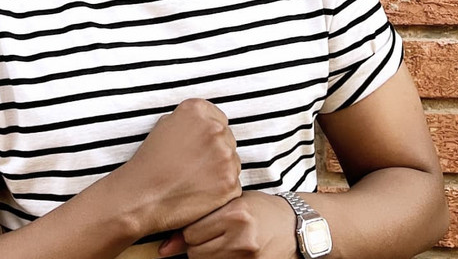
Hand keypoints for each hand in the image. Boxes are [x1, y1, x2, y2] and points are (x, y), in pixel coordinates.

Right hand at [118, 98, 241, 235]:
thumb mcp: (164, 125)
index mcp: (198, 110)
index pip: (219, 119)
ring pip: (233, 162)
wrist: (141, 196)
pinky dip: (222, 191)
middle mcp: (215, 129)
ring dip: (220, 170)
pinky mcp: (230, 182)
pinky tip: (201, 193)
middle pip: (228, 139)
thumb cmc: (150, 162)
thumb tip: (205, 123)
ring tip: (195, 180)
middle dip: (216, 152)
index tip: (197, 147)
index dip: (208, 136)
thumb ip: (190, 120)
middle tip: (194, 166)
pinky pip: (234, 185)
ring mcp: (225, 156)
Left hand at [157, 191, 298, 258]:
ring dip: (206, 254)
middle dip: (196, 245)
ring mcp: (248, 256)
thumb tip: (163, 248)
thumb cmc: (260, 209)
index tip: (198, 224)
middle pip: (195, 251)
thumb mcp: (233, 204)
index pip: (191, 231)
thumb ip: (201, 218)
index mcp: (235, 212)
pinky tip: (227, 251)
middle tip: (210, 234)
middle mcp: (241, 235)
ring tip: (220, 242)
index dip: (191, 229)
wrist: (294, 226)